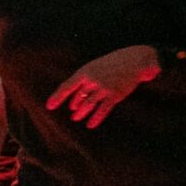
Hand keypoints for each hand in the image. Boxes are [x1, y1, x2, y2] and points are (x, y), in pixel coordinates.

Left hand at [46, 44, 160, 127]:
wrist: (136, 59)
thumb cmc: (115, 63)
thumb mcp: (97, 66)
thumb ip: (87, 80)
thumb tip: (78, 96)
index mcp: (86, 70)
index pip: (67, 85)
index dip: (57, 97)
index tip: (49, 106)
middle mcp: (93, 79)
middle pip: (79, 96)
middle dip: (75, 105)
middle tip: (72, 113)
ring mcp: (104, 87)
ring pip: (89, 103)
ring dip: (82, 112)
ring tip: (76, 118)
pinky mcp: (115, 94)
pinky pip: (103, 109)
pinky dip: (96, 118)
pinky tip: (90, 125)